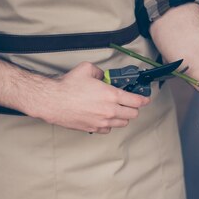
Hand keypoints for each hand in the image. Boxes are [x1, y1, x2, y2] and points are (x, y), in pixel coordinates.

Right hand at [31, 62, 149, 133]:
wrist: (52, 101)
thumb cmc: (68, 86)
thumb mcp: (87, 69)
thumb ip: (100, 72)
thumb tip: (104, 76)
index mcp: (112, 95)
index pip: (136, 101)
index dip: (143, 100)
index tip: (145, 99)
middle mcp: (110, 111)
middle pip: (133, 114)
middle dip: (133, 108)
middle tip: (130, 103)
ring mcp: (102, 122)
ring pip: (123, 123)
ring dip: (122, 117)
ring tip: (117, 110)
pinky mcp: (94, 129)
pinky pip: (109, 130)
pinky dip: (110, 125)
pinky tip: (105, 118)